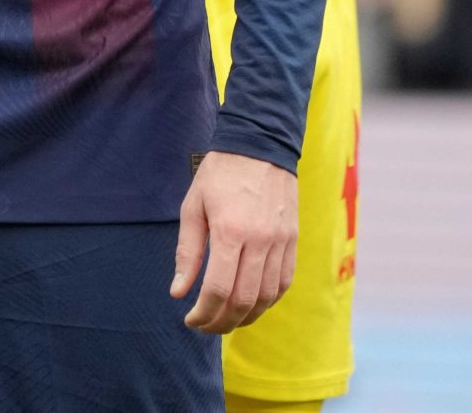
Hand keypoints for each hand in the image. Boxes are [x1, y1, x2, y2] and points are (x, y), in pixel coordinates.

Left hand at [171, 149, 296, 333]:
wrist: (260, 145)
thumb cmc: (220, 174)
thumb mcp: (193, 206)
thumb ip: (187, 252)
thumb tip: (178, 292)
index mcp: (230, 231)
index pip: (219, 290)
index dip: (204, 314)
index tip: (191, 320)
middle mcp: (259, 240)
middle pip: (244, 301)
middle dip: (222, 323)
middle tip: (205, 326)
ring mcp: (280, 241)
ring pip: (266, 297)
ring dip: (246, 317)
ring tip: (226, 320)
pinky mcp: (293, 240)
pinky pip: (284, 282)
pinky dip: (267, 301)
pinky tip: (251, 303)